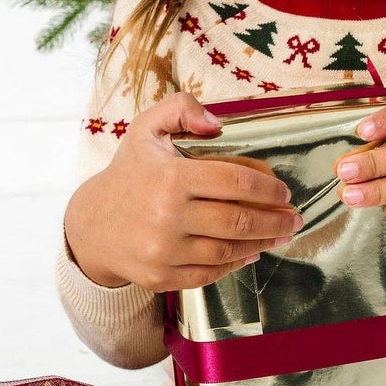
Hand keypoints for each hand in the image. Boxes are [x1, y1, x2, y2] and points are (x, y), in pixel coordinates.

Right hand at [63, 91, 303, 291]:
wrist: (91, 225)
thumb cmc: (128, 174)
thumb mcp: (147, 129)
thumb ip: (181, 109)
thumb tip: (217, 122)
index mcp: (170, 177)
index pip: (236, 181)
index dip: (268, 188)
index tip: (283, 191)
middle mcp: (167, 216)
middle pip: (238, 220)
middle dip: (275, 220)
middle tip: (293, 218)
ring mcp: (164, 250)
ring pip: (228, 250)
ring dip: (261, 243)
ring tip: (279, 235)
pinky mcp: (161, 276)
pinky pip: (210, 274)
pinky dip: (235, 264)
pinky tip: (249, 254)